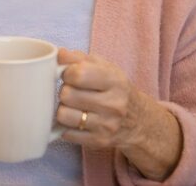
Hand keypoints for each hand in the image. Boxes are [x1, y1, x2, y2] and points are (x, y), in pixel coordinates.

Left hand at [56, 48, 181, 180]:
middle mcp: (113, 105)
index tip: (70, 75)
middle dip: (64, 91)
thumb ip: (78, 57)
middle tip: (72, 92)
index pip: (78, 74)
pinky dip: (65, 126)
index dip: (67, 73)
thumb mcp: (103, 66)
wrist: (138, 120)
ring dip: (63, 109)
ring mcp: (106, 126)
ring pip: (63, 115)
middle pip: (66, 95)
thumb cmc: (114, 88)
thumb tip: (57, 54)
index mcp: (114, 81)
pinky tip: (75, 120)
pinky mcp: (98, 141)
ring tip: (72, 106)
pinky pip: (66, 133)